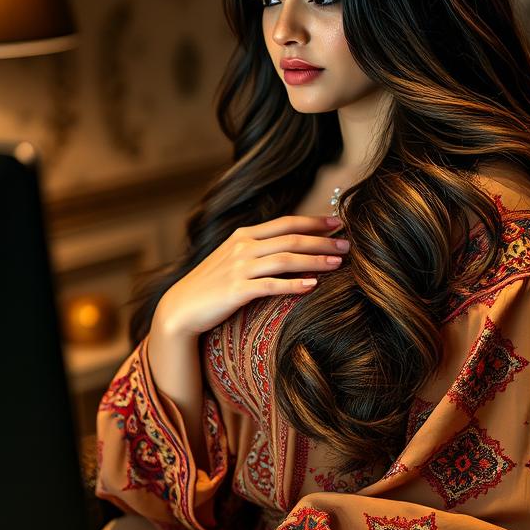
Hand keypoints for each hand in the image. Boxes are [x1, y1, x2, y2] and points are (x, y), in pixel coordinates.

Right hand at [154, 215, 348, 338]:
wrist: (181, 307)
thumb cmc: (211, 285)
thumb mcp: (232, 258)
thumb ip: (257, 248)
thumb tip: (290, 245)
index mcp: (243, 235)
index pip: (286, 222)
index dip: (314, 221)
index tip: (338, 223)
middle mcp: (242, 246)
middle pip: (291, 238)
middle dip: (322, 240)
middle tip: (348, 244)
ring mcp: (239, 268)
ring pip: (285, 259)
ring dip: (315, 259)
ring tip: (338, 263)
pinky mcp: (236, 290)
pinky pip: (271, 285)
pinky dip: (294, 284)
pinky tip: (313, 286)